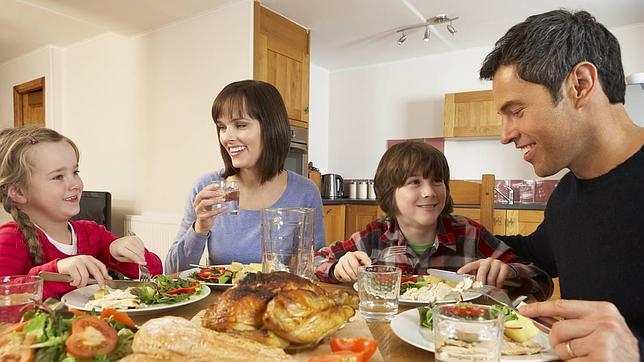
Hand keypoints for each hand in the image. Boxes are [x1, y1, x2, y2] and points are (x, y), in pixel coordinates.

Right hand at [56, 255, 110, 287]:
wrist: (58, 266)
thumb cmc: (73, 268)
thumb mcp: (84, 268)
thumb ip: (93, 272)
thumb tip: (106, 278)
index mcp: (89, 258)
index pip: (100, 265)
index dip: (105, 273)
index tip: (108, 280)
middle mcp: (84, 259)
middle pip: (96, 271)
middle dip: (100, 280)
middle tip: (101, 287)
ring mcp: (77, 262)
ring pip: (86, 276)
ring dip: (83, 283)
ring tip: (79, 284)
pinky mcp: (71, 266)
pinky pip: (77, 278)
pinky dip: (76, 283)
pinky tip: (73, 283)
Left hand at [109, 235, 146, 264]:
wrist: (114, 244)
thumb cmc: (116, 251)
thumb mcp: (120, 259)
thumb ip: (129, 260)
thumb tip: (139, 262)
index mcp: (120, 248)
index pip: (132, 255)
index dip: (138, 260)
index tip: (143, 263)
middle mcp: (126, 242)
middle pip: (138, 251)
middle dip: (142, 258)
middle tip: (143, 261)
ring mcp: (131, 239)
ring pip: (141, 248)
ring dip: (142, 254)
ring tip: (139, 256)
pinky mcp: (135, 237)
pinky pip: (142, 244)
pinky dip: (142, 249)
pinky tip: (139, 251)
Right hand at [193, 183, 227, 234]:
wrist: (203, 224)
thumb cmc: (208, 211)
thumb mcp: (210, 202)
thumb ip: (214, 196)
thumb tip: (222, 189)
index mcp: (199, 198)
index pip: (203, 190)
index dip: (210, 187)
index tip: (218, 185)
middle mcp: (196, 203)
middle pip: (202, 195)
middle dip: (212, 193)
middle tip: (222, 193)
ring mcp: (198, 210)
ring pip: (204, 203)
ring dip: (215, 200)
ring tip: (224, 199)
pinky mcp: (201, 217)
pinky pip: (209, 213)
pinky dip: (218, 210)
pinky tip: (225, 208)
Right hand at [333, 251, 371, 281]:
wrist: (344, 266)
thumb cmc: (356, 265)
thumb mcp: (362, 264)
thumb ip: (366, 266)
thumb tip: (370, 268)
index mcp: (357, 253)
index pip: (362, 255)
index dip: (366, 260)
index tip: (369, 266)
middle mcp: (349, 255)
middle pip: (354, 264)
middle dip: (357, 272)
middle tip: (359, 276)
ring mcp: (342, 260)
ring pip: (348, 270)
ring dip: (353, 276)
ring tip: (354, 278)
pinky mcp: (337, 266)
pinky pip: (343, 274)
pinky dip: (347, 278)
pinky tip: (349, 278)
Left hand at [457, 257, 515, 287]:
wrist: (506, 269)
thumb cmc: (491, 272)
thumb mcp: (483, 274)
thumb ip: (477, 278)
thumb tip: (469, 287)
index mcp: (480, 263)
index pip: (471, 265)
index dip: (465, 269)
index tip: (459, 273)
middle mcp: (487, 261)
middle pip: (482, 271)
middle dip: (480, 282)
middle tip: (480, 288)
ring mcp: (496, 263)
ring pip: (491, 277)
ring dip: (491, 286)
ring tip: (490, 289)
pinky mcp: (505, 267)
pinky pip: (500, 279)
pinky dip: (498, 285)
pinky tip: (497, 287)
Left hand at [519, 299, 639, 360]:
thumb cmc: (617, 349)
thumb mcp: (600, 327)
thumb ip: (573, 322)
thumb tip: (541, 318)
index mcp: (603, 310)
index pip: (562, 305)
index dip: (539, 307)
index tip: (525, 310)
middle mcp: (604, 323)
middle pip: (558, 329)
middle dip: (557, 342)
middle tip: (569, 348)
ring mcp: (603, 341)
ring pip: (562, 347)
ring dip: (568, 356)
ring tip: (586, 356)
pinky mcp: (601, 358)